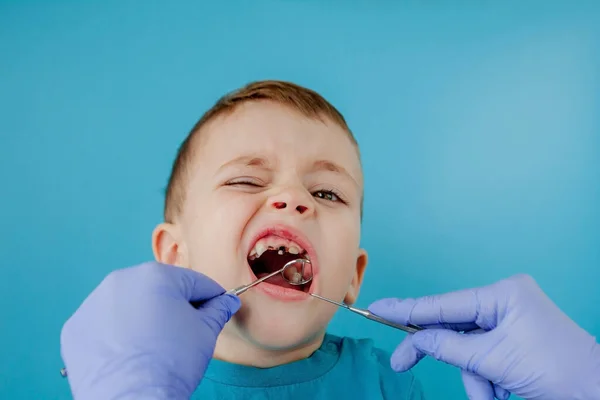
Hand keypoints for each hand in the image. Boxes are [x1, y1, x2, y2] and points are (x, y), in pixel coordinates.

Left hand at [60, 261, 239, 399]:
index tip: (216, 309)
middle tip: (184, 333)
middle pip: (158, 289)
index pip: (193, 282)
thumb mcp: (206, 332)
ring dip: (143, 317)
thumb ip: (218, 310)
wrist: (131, 399)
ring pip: (129, 304)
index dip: (210, 297)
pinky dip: (116, 334)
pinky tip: (128, 353)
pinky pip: (104, 324)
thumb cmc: (171, 362)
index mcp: (156, 275)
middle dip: (173, 306)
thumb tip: (227, 302)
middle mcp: (120, 280)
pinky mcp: (76, 327)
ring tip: (153, 345)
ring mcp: (94, 303)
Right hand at [368, 274, 599, 399]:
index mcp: (503, 294)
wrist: (597, 393)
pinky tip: (503, 391)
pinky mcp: (514, 339)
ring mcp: (510, 320)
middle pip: (455, 330)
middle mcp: (505, 301)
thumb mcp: (493, 360)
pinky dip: (487, 380)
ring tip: (494, 394)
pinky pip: (484, 358)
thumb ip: (448, 347)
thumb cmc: (556, 370)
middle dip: (451, 359)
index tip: (379, 308)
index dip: (407, 309)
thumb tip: (418, 340)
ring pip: (469, 351)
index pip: (443, 304)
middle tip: (402, 364)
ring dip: (476, 378)